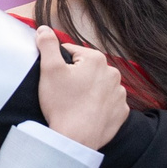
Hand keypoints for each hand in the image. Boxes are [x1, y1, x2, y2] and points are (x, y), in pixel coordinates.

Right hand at [34, 28, 127, 149]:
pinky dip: (98, 107)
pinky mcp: (121, 112)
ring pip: (98, 86)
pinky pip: (108, 104)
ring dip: (88, 91)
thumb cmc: (62, 104)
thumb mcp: (49, 69)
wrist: (75, 139)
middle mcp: (113, 73)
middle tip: (63, 93)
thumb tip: (45, 28)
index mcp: (96, 59)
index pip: (72, 53)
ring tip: (75, 105)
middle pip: (87, 69)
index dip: (60, 65)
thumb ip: (47, 44)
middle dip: (76, 77)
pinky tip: (86, 113)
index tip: (55, 79)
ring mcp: (119, 94)